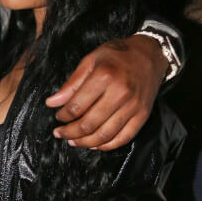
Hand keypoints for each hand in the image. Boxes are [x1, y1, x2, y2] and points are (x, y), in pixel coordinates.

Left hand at [45, 35, 166, 150]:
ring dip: (85, 143)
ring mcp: (133, 106)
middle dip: (70, 132)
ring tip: (73, 141)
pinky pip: (123, 138)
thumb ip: (71, 83)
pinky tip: (95, 144)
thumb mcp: (91, 60)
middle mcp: (120, 93)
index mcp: (105, 76)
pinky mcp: (142, 115)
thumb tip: (52, 103)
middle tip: (60, 133)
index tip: (58, 116)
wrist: (150, 55)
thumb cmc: (118, 55)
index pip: (77, 106)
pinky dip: (107, 145)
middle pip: (89, 124)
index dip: (63, 116)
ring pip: (104, 135)